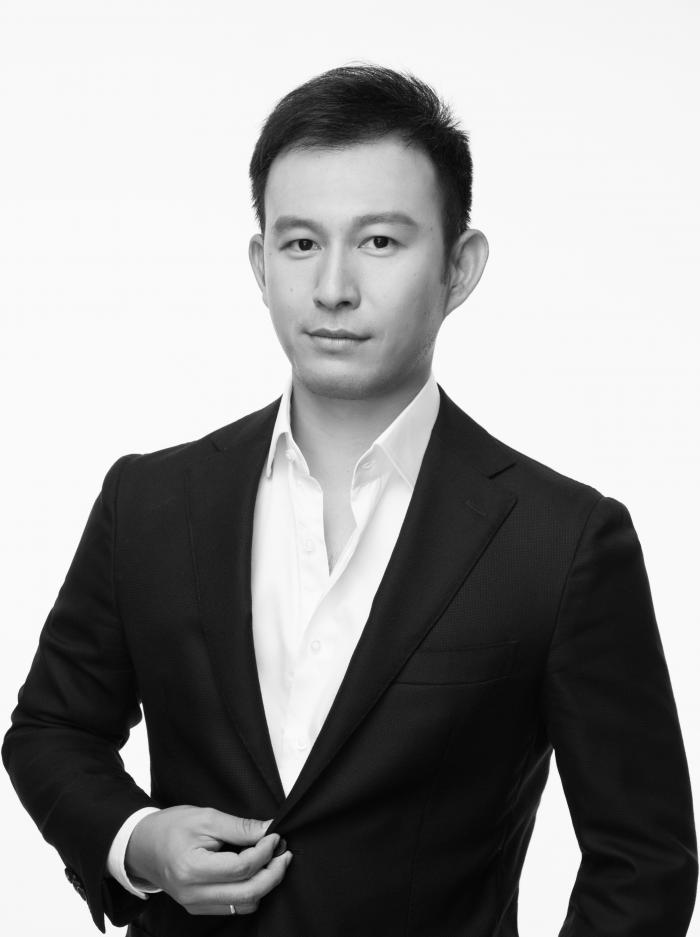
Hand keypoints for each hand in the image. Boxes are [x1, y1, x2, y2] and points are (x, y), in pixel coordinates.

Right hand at [124, 805, 291, 914]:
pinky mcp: (198, 908)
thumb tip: (269, 830)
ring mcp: (195, 905)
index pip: (241, 868)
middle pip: (248, 893)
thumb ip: (239, 827)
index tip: (276, 836)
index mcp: (192, 869)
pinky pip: (234, 907)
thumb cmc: (170, 827)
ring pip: (244, 904)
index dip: (264, 852)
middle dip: (273, 873)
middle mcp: (194, 894)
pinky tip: (256, 872)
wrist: (141, 845)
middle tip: (284, 853)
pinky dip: (251, 892)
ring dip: (265, 884)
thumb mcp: (206, 817)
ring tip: (272, 861)